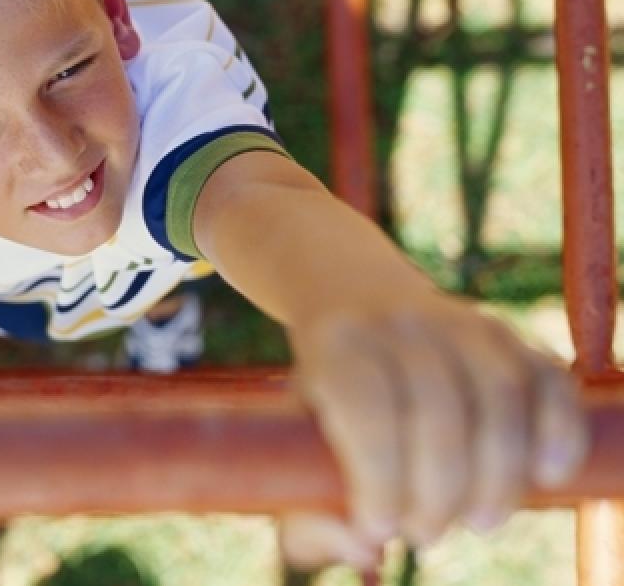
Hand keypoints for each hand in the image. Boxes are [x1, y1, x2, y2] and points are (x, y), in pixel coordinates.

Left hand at [280, 290, 587, 568]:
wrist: (354, 302)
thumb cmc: (326, 394)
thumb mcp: (293, 442)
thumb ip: (309, 512)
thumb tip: (365, 550)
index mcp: (336, 344)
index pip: (366, 406)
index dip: (380, 477)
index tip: (380, 528)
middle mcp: (398, 321)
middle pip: (437, 407)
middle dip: (440, 492)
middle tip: (425, 534)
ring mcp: (458, 318)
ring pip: (499, 391)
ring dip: (500, 473)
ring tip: (479, 520)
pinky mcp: (505, 333)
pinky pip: (546, 377)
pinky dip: (558, 430)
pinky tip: (545, 476)